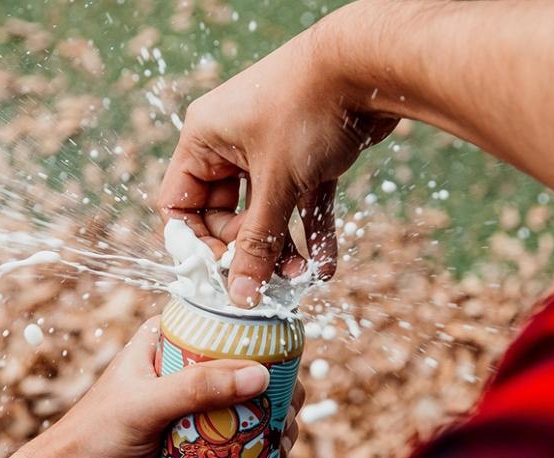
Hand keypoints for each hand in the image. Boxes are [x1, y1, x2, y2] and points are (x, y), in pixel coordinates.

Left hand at [27, 318, 303, 457]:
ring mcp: (189, 408)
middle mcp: (181, 371)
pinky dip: (256, 449)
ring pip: (244, 408)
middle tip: (286, 417)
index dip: (262, 344)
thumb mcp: (145, 407)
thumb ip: (197, 389)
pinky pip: (234, 440)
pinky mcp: (193, 443)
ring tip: (282, 445)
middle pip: (243, 371)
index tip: (286, 370)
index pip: (224, 328)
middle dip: (273, 392)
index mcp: (165, 344)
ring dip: (270, 424)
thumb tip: (262, 375)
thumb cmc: (93, 440)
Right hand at [157, 8, 396, 306]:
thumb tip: (240, 296)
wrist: (373, 65)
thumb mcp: (277, 183)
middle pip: (224, 215)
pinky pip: (299, 204)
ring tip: (300, 279)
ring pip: (265, 214)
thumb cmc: (309, 108)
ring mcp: (269, 151)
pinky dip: (311, 233)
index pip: (179, 204)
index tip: (220, 274)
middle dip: (247, 250)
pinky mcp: (305, 158)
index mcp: (204, 141)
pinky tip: (325, 266)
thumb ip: (257, 243)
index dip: (196, 243)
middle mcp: (230, 145)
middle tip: (266, 277)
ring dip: (281, 249)